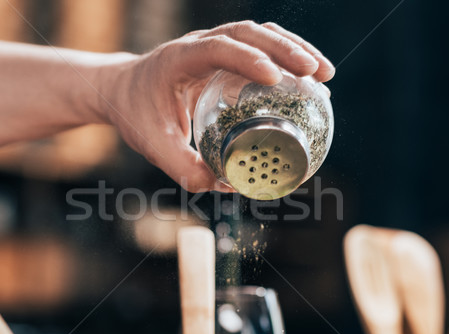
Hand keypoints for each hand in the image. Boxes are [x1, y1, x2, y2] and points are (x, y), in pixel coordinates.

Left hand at [103, 21, 334, 191]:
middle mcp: (199, 45)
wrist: (123, 90)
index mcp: (179, 59)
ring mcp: (214, 46)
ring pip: (260, 34)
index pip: (218, 48)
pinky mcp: (225, 56)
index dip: (248, 58)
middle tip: (315, 73)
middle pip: (248, 33)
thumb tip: (222, 185)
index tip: (275, 78)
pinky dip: (287, 59)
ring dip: (294, 49)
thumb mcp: (153, 143)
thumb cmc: (136, 113)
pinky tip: (309, 81)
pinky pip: (260, 49)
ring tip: (325, 75)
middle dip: (286, 49)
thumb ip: (182, 166)